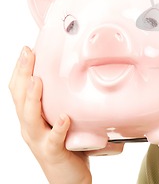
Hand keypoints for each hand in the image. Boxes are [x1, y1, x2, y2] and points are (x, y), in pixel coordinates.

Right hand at [9, 47, 122, 183]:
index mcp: (31, 117)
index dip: (20, 70)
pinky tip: (64, 118)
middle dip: (23, 74)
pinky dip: (59, 128)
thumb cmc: (66, 145)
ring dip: (33, 98)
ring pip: (31, 118)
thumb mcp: (62, 118)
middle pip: (19, 98)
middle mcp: (30, 127)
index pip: (19, 90)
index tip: (27, 49)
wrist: (68, 178)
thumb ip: (63, 100)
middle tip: (28, 54)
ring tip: (38, 81)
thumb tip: (76, 74)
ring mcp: (39, 140)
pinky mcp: (53, 152)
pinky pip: (54, 139)